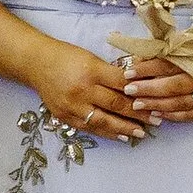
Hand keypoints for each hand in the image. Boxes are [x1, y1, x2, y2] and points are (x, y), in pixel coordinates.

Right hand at [32, 40, 150, 143]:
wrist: (36, 63)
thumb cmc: (66, 56)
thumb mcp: (91, 58)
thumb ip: (111, 73)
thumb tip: (137, 84)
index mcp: (91, 71)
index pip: (122, 84)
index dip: (140, 92)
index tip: (156, 98)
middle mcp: (82, 90)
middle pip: (116, 105)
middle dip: (139, 113)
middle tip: (157, 120)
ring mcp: (72, 106)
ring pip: (104, 121)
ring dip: (125, 128)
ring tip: (141, 133)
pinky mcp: (64, 116)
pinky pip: (89, 128)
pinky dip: (106, 133)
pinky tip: (120, 136)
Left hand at [123, 27, 192, 123]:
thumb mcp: (190, 40)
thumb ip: (167, 50)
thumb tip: (139, 58)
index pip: (167, 64)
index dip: (146, 69)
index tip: (128, 72)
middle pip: (172, 86)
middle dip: (148, 90)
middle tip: (129, 92)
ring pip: (180, 103)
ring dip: (157, 106)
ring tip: (138, 106)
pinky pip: (191, 115)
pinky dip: (173, 116)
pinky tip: (158, 115)